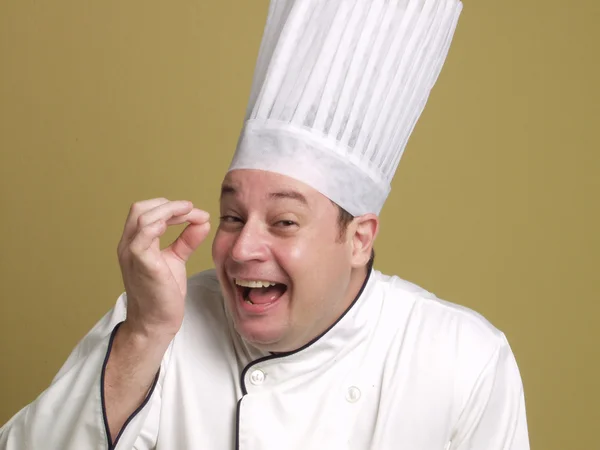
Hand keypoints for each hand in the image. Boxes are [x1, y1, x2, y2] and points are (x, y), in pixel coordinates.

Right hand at [117, 198, 210, 338]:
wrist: (156, 323)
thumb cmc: (162, 294)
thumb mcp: (176, 260)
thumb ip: (186, 240)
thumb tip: (202, 221)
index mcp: (135, 242)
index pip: (146, 211)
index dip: (169, 206)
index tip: (193, 212)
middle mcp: (129, 245)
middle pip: (141, 208)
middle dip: (169, 204)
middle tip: (192, 211)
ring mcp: (132, 254)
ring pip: (142, 217)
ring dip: (170, 210)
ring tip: (191, 214)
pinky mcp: (141, 264)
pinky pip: (142, 237)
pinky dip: (157, 224)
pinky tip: (175, 224)